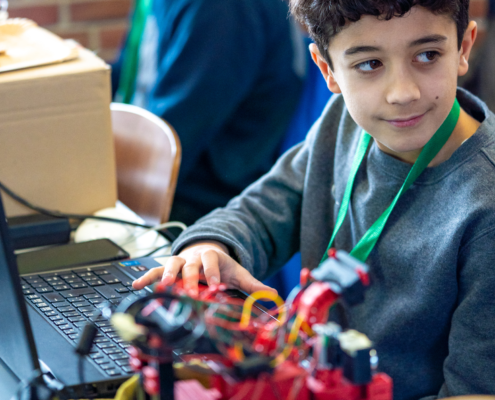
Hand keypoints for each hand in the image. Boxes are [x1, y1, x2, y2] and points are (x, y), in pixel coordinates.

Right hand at [132, 240, 275, 294]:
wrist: (207, 251)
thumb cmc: (223, 266)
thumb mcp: (238, 273)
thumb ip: (253, 284)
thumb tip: (272, 295)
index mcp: (212, 256)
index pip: (212, 261)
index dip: (213, 272)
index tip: (215, 285)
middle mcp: (194, 258)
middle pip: (190, 264)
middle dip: (189, 277)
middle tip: (189, 291)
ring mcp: (180, 261)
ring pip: (170, 264)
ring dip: (165, 275)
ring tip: (161, 286)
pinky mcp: (168, 268)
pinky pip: (156, 271)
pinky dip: (146, 277)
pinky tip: (136, 286)